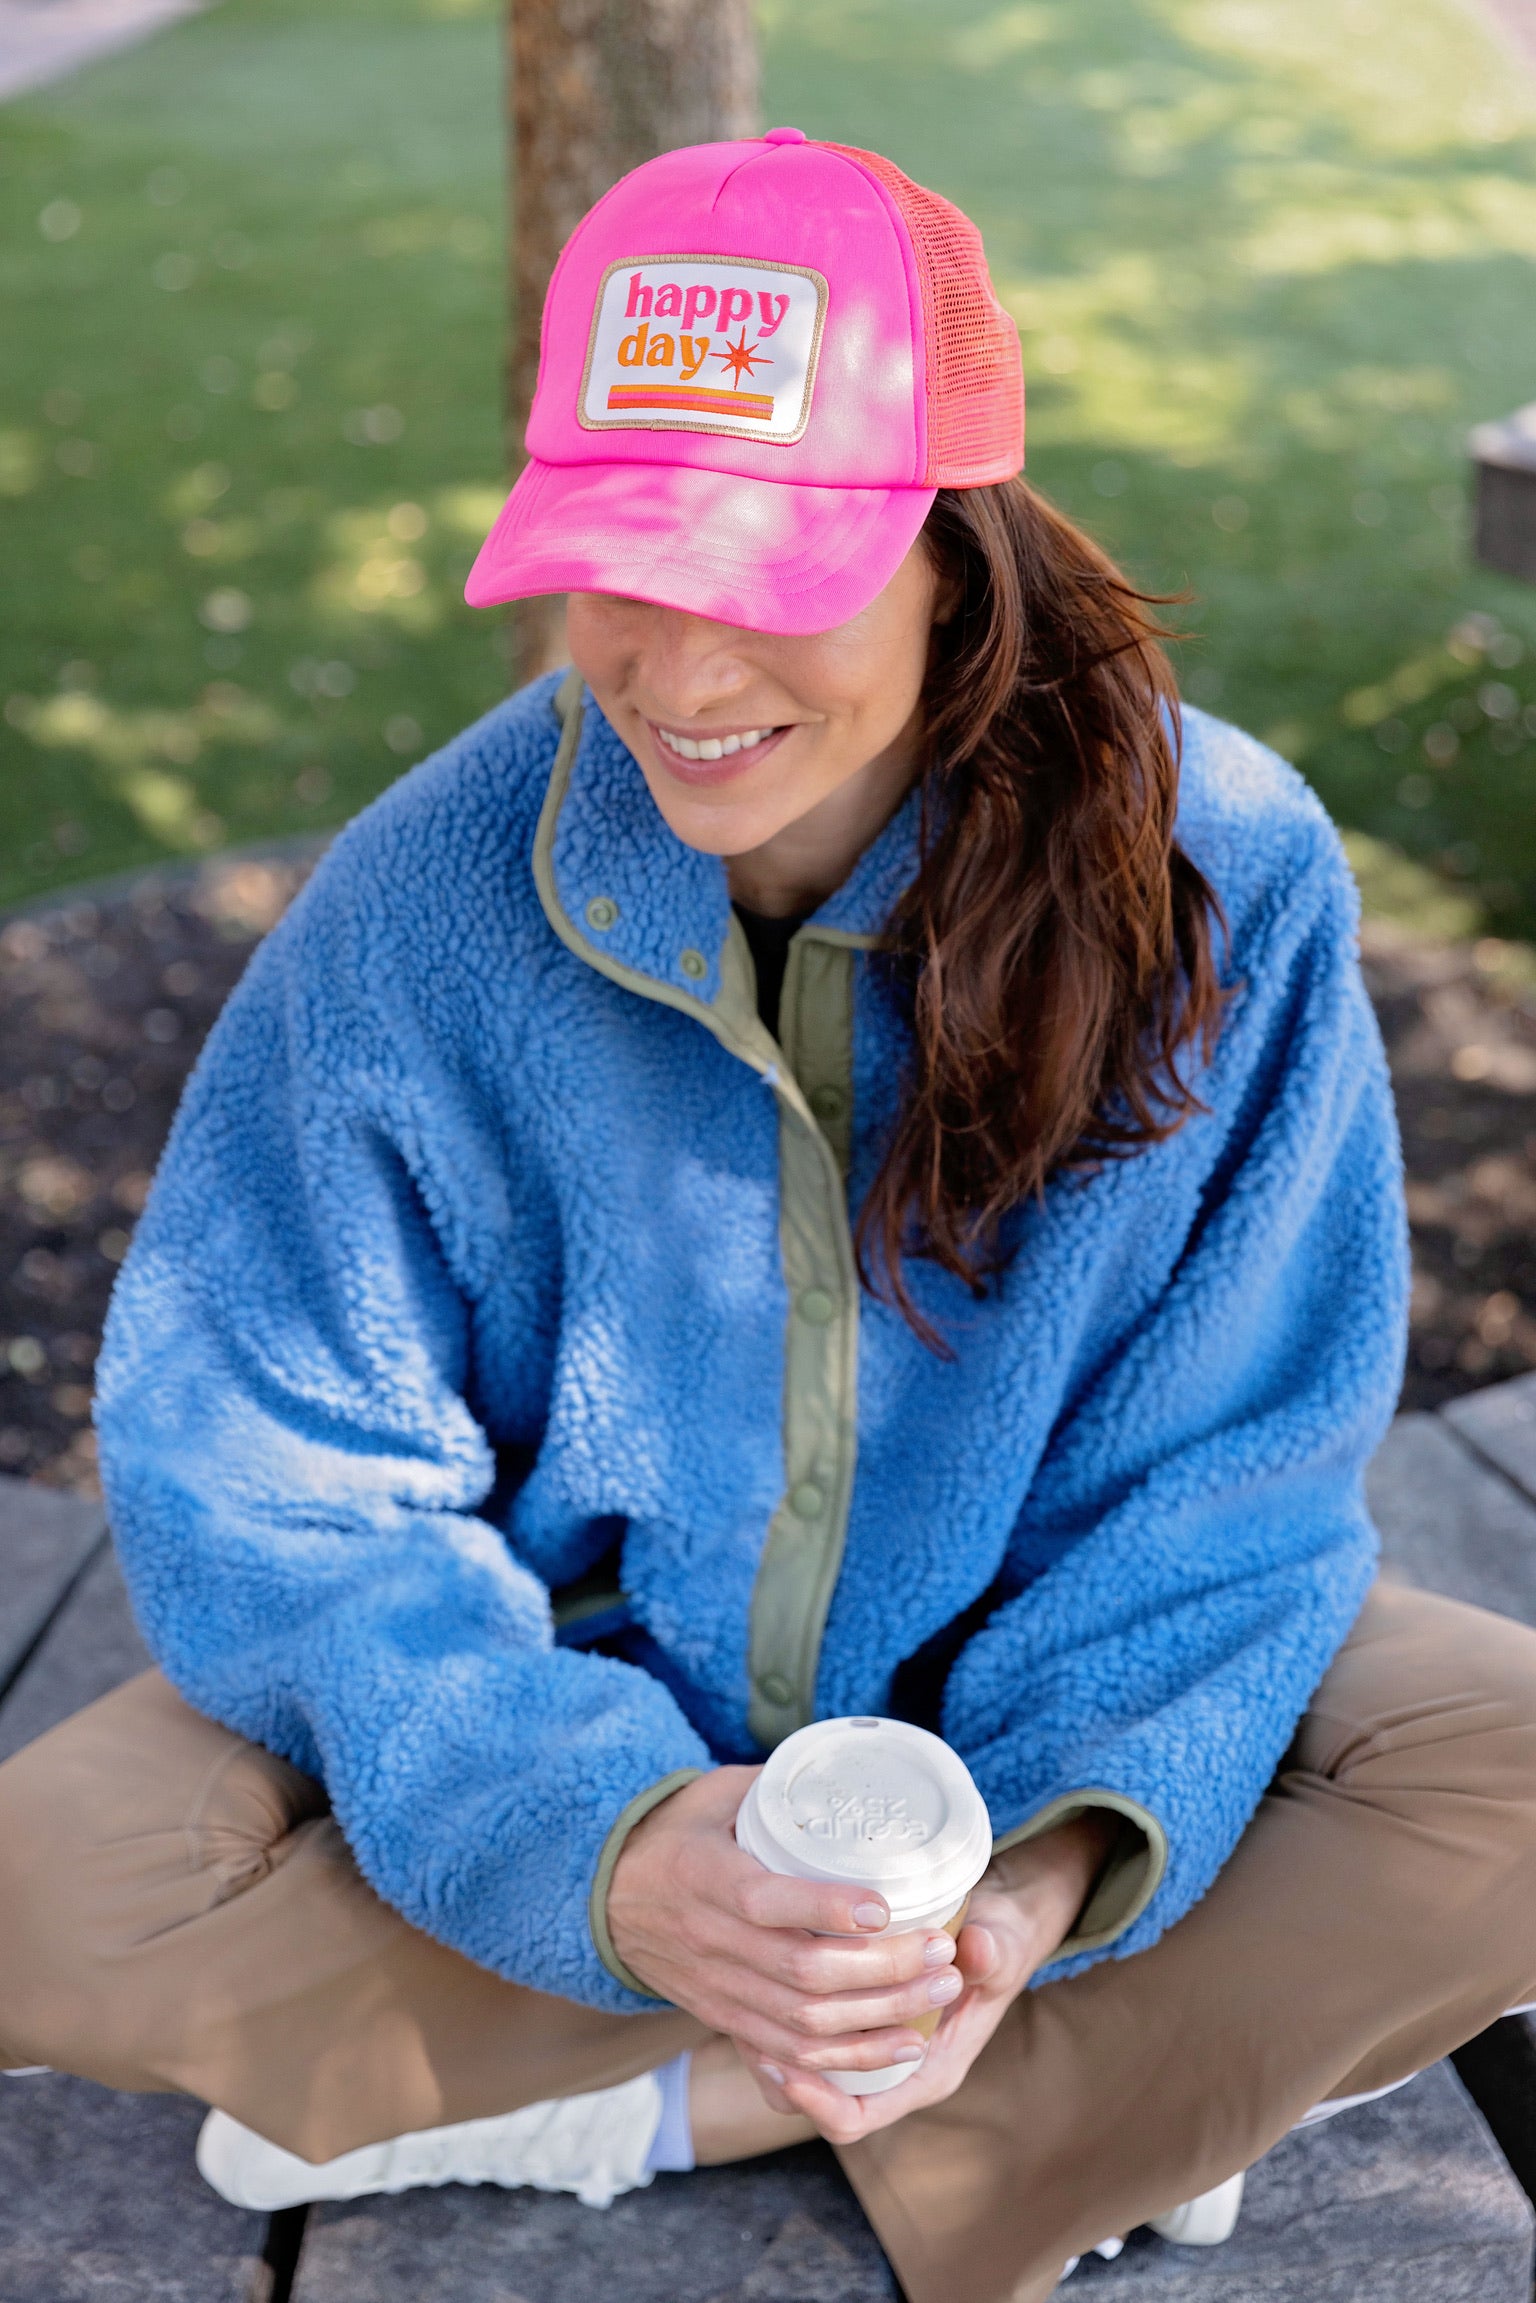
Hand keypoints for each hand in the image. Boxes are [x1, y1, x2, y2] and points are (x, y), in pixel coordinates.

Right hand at [607, 1768, 967, 2079]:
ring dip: (879, 2018)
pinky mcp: (727, 2019)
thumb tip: (848, 1773)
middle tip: (942, 1951)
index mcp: (707, 1876)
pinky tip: (901, 2046)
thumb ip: (774, 1788)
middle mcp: (713, 1940)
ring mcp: (720, 1988)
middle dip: (882, 1970)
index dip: (826, 1908)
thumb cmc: (677, 1832)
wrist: (609, 1897)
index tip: (886, 1906)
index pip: (767, 1901)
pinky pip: (790, 2055)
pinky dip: (849, 2059)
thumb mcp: (714, 1794)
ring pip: (804, 2023)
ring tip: (939, 1994)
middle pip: (802, 1972)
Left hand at [750, 1812, 1115, 2144]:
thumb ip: (993, 1950)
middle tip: (746, 2030)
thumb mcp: (1003, 1943)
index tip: (788, 2067)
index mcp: (927, 2072)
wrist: (996, 1920)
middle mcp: (893, 2068)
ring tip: (742, 2007)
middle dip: (780, 2073)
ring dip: (773, 2046)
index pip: (856, 2117)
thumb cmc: (998, 1938)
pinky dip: (779, 2021)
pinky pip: (805, 2036)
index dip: (817, 2103)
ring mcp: (871, 2044)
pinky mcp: (855, 2014)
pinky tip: (756, 1984)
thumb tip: (977, 1949)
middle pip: (818, 2100)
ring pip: (805, 2070)